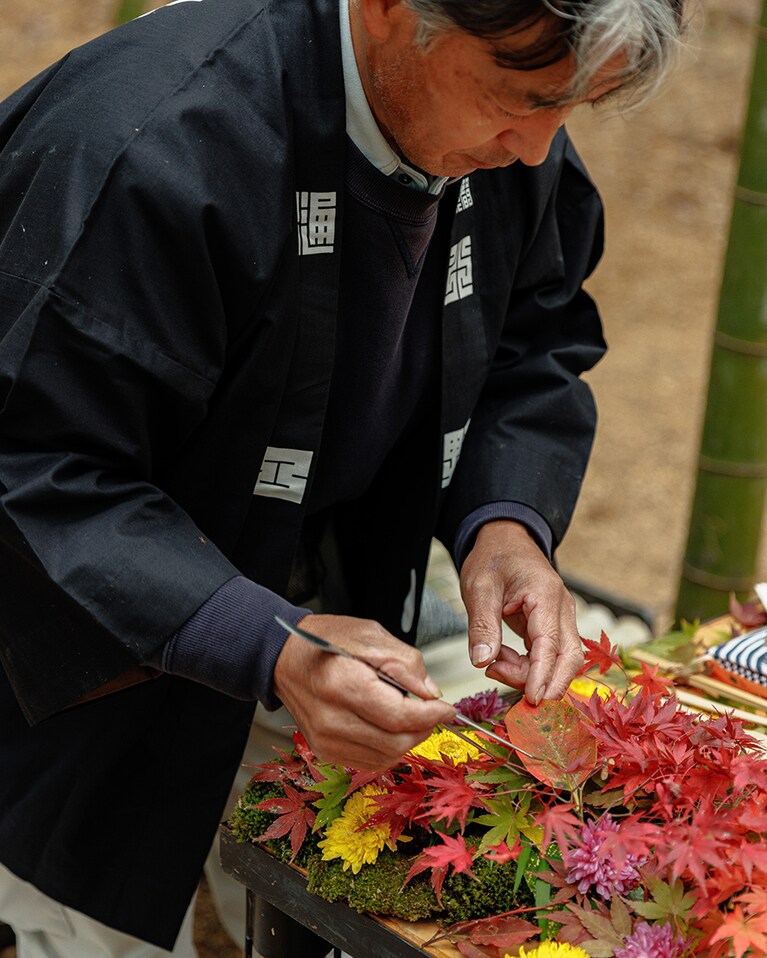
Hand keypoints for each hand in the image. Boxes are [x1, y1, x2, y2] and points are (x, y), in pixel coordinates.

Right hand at [273, 614, 454, 769]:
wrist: (284, 657)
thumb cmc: (324, 640)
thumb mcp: (370, 635)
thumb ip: (405, 663)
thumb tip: (430, 692)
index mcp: (344, 685)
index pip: (400, 716)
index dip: (431, 715)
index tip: (447, 707)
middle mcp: (332, 719)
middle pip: (396, 741)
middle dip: (424, 729)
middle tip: (434, 712)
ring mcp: (326, 739)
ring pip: (386, 757)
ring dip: (408, 741)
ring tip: (412, 718)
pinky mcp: (325, 750)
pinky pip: (370, 761)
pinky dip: (389, 749)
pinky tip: (392, 729)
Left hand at [459, 520, 582, 704]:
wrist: (504, 539)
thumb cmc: (493, 558)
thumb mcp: (478, 587)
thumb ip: (482, 625)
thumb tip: (482, 662)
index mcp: (546, 595)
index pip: (551, 644)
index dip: (542, 675)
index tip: (532, 699)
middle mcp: (561, 608)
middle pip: (569, 658)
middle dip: (547, 683)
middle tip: (516, 697)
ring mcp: (560, 617)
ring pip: (559, 660)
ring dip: (529, 673)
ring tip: (494, 663)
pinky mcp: (551, 625)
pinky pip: (546, 654)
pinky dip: (526, 664)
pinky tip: (500, 657)